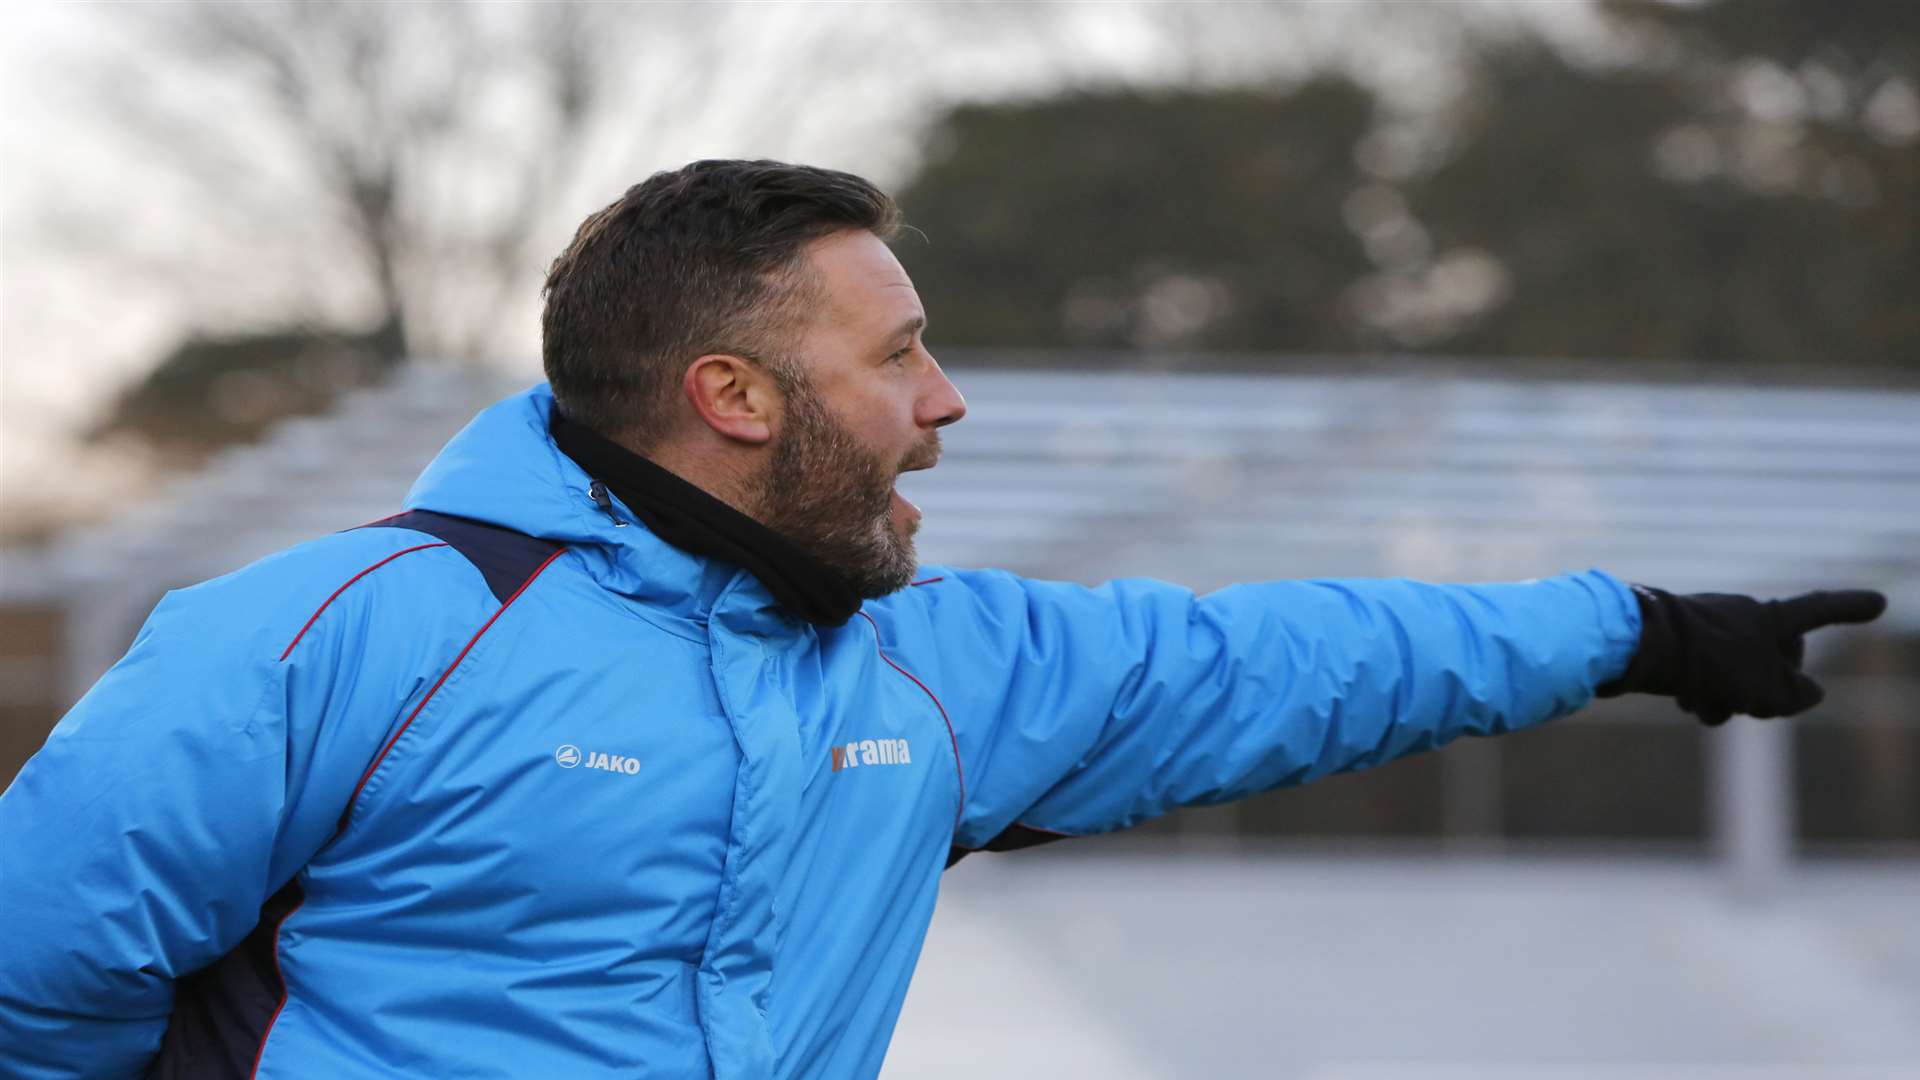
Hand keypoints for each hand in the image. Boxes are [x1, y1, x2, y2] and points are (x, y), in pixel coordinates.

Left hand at [1596, 586, 1886, 725]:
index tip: (1878, 602)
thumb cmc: (1709, 663)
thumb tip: (1806, 694)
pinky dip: (1700, 693)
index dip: (1850, 609)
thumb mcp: (1769, 688)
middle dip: (1764, 691)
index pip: (1820, 611)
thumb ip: (1797, 694)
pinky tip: (1684, 701)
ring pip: (1733, 677)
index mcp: (1770, 618)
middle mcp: (1740, 616)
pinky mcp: (1676, 643)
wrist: (1635, 647)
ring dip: (1727, 700)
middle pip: (1772, 663)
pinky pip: (1701, 675)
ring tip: (1703, 706)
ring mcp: (1707, 628)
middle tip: (1746, 703)